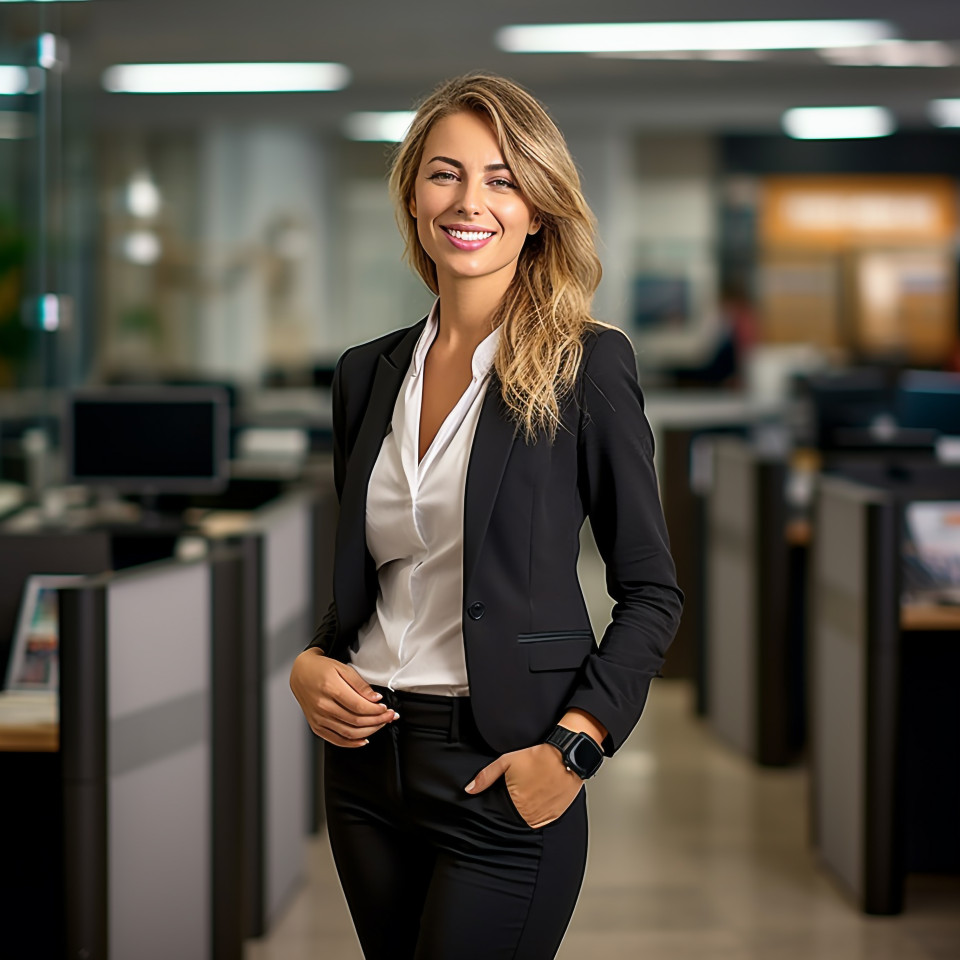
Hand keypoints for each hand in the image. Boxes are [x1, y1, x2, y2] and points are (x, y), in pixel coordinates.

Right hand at [289, 648, 396, 746]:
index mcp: (330, 689)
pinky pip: (336, 740)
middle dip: (378, 721)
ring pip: (349, 732)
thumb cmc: (321, 669)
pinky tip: (363, 739)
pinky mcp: (316, 726)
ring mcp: (319, 718)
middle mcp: (323, 706)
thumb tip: (375, 698)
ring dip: (369, 731)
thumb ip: (360, 684)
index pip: (359, 706)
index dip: (376, 710)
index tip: (386, 708)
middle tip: (389, 717)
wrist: (300, 673)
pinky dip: (352, 743)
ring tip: (380, 725)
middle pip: (356, 721)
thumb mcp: (342, 668)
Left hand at [464, 742, 582, 828]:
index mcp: (516, 803)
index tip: (513, 786)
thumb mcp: (506, 761)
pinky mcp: (557, 815)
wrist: (567, 755)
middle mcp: (530, 814)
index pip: (503, 809)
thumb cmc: (539, 756)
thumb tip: (469, 789)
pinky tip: (544, 792)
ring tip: (535, 786)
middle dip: (518, 800)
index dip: (507, 796)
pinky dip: (542, 808)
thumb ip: (486, 777)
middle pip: (517, 813)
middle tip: (526, 783)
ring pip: (530, 817)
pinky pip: (544, 817)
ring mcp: (545, 816)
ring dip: (530, 806)